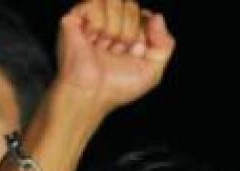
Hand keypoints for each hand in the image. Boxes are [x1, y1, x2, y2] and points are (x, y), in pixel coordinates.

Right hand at [56, 0, 175, 113]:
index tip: (137, 51)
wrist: (92, 93)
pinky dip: (97, 24)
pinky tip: (91, 39)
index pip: (145, 15)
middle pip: (131, 5)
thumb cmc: (118, 86)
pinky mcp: (74, 18)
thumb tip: (157, 16)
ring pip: (114, 1)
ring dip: (114, 28)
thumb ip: (165, 43)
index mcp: (129, 33)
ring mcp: (92, 19)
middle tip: (118, 50)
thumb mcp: (153, 70)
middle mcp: (111, 24)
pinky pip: (95, 4)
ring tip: (105, 45)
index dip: (144, 33)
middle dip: (129, 31)